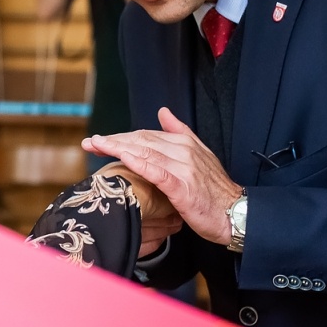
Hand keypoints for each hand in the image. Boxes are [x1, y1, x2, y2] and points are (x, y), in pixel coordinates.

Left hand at [83, 108, 241, 247]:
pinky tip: (122, 158)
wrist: (236, 213)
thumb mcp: (199, 155)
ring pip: (145, 152)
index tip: (100, 140)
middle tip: (90, 143)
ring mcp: (183, 168)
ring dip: (118, 148)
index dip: (121, 136)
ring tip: (97, 147)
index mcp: (185, 143)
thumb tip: (163, 112)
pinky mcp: (182, 186)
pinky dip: (138, 162)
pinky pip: (156, 171)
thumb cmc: (214, 191)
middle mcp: (183, 151)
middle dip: (113, 141)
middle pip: (141, 140)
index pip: (146, 135)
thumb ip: (180, 132)